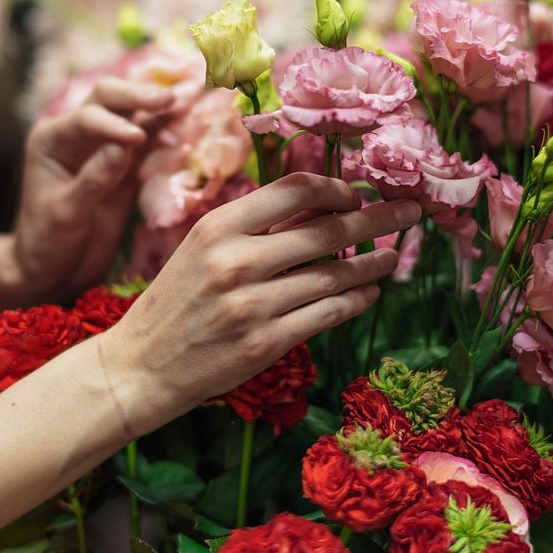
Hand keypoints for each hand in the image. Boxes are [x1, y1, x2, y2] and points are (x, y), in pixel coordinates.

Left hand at [12, 78, 176, 303]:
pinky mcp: (126, 163)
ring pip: (134, 112)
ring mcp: (104, 145)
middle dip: (139, 95)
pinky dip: (167, 131)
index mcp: (52, 140)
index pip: (87, 118)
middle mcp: (77, 134)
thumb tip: (125, 146)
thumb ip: (94, 180)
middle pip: (110, 98)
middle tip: (170, 98)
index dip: (114, 124)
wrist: (56, 268)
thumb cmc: (49, 244)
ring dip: (160, 106)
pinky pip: (150, 139)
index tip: (137, 138)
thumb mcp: (67, 215)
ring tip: (190, 99)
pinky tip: (186, 129)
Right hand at [103, 173, 421, 436]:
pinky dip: (356, 300)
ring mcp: (253, 304)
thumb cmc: (175, 300)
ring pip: (334, 275)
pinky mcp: (266, 342)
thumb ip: (252, 224)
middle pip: (326, 230)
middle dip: (377, 217)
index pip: (293, 189)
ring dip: (373, 263)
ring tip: (393, 256)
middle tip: (409, 211)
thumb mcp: (201, 246)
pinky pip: (328, 313)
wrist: (142, 365)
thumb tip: (317, 203)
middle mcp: (237, 260)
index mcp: (218, 226)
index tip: (356, 192)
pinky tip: (369, 292)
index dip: (335, 187)